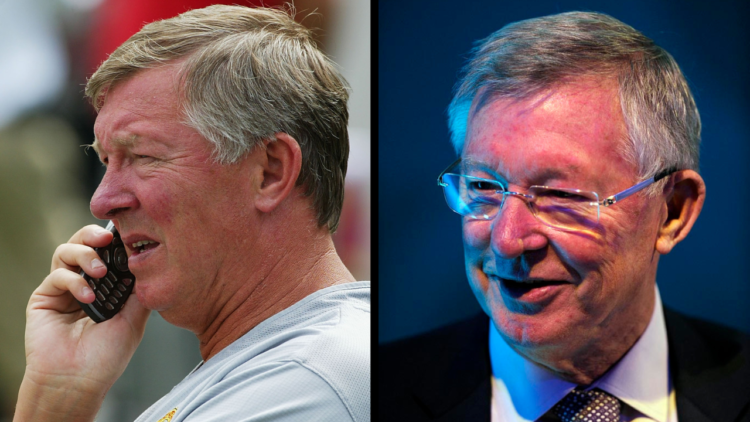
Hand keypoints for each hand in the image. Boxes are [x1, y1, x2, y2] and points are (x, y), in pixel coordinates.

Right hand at [14, 225, 150, 421]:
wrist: (77, 381)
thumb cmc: (106, 356)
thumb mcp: (134, 319)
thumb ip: (140, 291)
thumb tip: (152, 263)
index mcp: (108, 287)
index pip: (110, 252)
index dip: (118, 240)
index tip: (129, 233)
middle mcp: (86, 283)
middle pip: (85, 242)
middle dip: (96, 234)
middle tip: (108, 237)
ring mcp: (64, 289)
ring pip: (67, 251)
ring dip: (85, 253)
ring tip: (99, 270)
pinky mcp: (45, 297)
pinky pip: (57, 275)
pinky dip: (74, 281)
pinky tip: (87, 297)